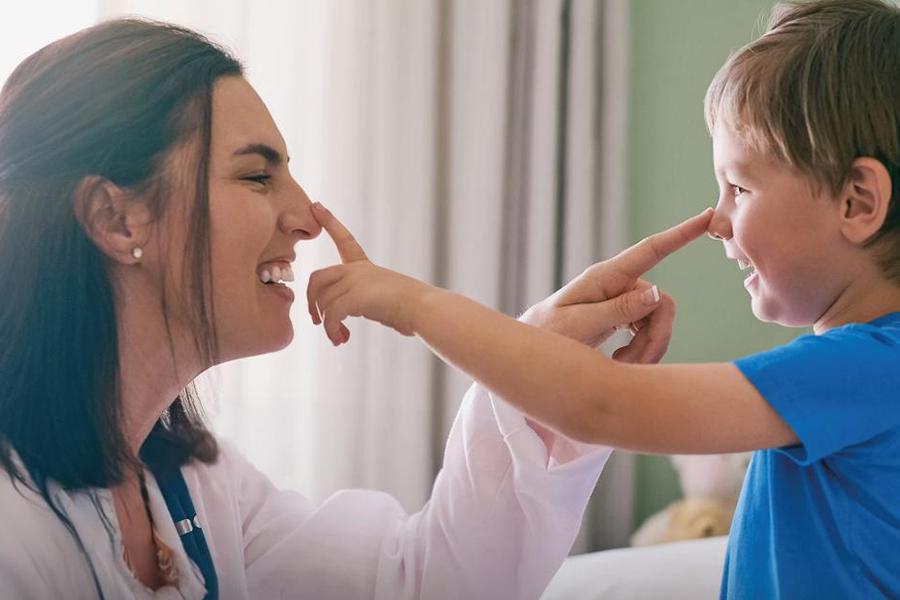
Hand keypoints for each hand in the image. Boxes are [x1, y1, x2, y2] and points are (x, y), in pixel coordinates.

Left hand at [307, 203, 434, 344]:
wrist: (425, 309)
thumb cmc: (412, 309)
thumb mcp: (385, 297)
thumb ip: (365, 301)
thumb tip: (353, 321)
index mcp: (366, 267)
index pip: (345, 239)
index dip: (329, 221)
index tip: (316, 205)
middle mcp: (358, 269)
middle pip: (317, 277)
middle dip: (311, 301)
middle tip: (317, 321)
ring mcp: (357, 281)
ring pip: (323, 301)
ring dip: (326, 324)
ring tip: (337, 338)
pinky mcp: (356, 296)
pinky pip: (332, 314)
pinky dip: (331, 330)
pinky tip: (340, 340)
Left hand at [520, 208, 712, 363]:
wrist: (530, 352)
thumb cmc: (547, 335)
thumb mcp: (580, 325)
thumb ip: (618, 310)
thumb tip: (658, 292)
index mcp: (604, 277)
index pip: (650, 250)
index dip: (681, 234)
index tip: (708, 216)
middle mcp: (616, 284)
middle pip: (662, 304)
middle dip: (654, 338)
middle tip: (630, 363)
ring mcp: (621, 300)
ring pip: (659, 322)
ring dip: (646, 349)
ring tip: (618, 363)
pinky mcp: (622, 316)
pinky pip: (650, 331)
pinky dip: (642, 351)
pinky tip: (620, 361)